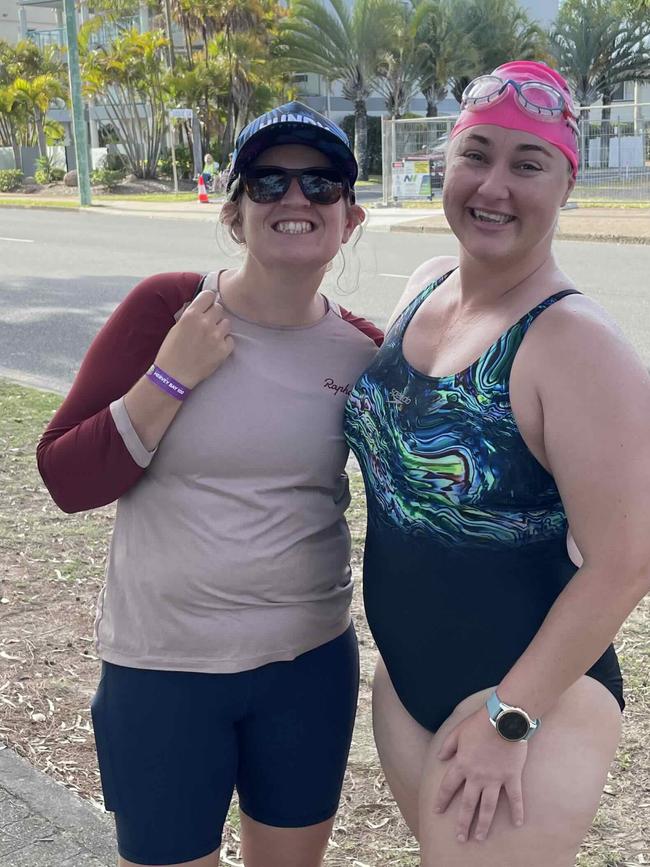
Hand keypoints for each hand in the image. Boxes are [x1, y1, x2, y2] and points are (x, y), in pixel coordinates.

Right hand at [154, 289, 233, 388]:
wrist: (174, 375)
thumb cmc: (171, 352)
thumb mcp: (176, 327)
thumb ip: (191, 315)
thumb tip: (202, 306)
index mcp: (191, 315)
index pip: (209, 295)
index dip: (209, 300)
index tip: (208, 305)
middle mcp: (205, 323)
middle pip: (219, 308)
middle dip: (214, 315)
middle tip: (208, 324)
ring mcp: (216, 336)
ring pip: (227, 323)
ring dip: (220, 328)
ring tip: (211, 337)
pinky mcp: (223, 350)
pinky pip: (230, 340)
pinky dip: (225, 343)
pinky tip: (215, 348)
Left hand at [435, 707, 526, 841]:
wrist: (503, 719)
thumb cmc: (479, 723)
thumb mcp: (457, 731)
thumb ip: (447, 746)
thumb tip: (440, 757)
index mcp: (462, 765)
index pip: (448, 787)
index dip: (442, 799)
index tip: (437, 811)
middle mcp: (477, 776)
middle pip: (467, 804)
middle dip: (462, 823)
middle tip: (460, 838)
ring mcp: (495, 779)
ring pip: (487, 807)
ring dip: (483, 824)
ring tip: (480, 837)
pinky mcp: (511, 777)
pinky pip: (514, 798)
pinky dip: (517, 811)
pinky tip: (518, 824)